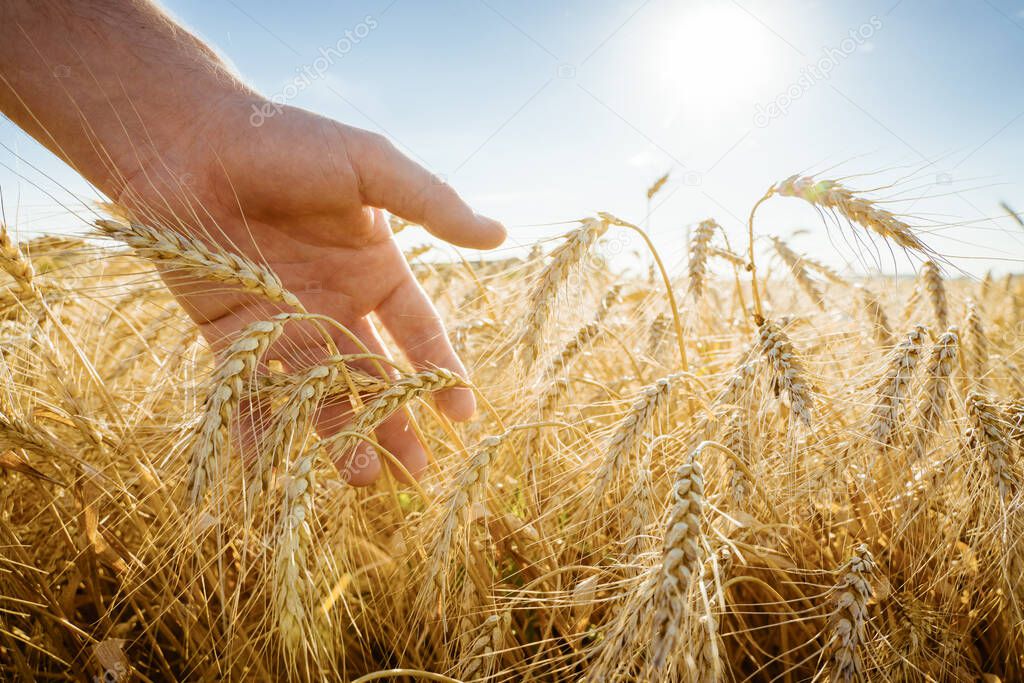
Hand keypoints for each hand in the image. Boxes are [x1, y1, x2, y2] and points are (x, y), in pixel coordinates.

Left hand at [117, 95, 505, 484]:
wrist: (188, 138)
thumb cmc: (286, 143)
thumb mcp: (370, 166)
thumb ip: (431, 203)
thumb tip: (499, 235)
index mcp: (373, 268)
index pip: (417, 331)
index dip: (440, 372)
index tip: (461, 416)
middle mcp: (333, 303)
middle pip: (372, 375)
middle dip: (393, 423)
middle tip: (415, 474)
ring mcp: (282, 322)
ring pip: (318, 392)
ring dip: (339, 434)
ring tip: (363, 479)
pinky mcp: (229, 333)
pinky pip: (248, 388)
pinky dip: (258, 426)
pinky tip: (275, 466)